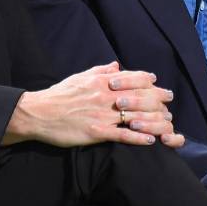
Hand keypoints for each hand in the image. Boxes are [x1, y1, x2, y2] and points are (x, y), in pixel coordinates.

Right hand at [7, 62, 183, 148]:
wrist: (37, 113)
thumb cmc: (59, 95)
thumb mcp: (80, 77)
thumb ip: (101, 71)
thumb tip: (116, 65)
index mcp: (102, 82)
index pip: (134, 79)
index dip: (150, 82)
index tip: (159, 85)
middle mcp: (106, 96)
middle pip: (141, 97)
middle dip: (159, 99)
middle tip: (169, 103)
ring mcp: (102, 115)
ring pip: (136, 116)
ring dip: (154, 120)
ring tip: (166, 123)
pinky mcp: (97, 132)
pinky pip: (123, 134)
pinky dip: (139, 137)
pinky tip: (151, 140)